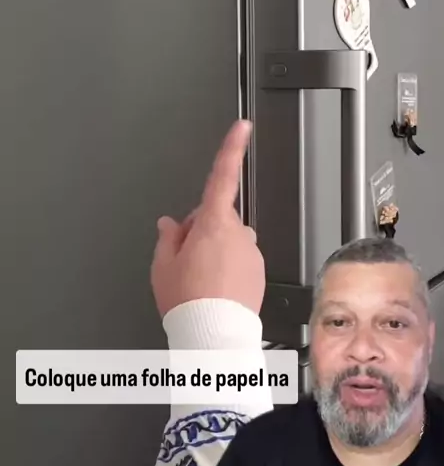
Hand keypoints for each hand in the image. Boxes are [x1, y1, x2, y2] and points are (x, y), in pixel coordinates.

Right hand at [151, 120, 265, 317]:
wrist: (215, 338)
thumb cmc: (188, 302)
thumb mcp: (163, 267)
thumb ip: (169, 238)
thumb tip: (171, 225)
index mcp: (213, 223)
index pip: (222, 176)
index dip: (231, 148)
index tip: (243, 127)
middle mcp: (238, 233)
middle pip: (217, 217)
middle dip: (202, 230)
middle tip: (186, 260)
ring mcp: (251, 252)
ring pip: (229, 241)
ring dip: (215, 251)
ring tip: (200, 281)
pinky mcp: (258, 271)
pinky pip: (240, 260)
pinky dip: (228, 269)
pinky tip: (215, 289)